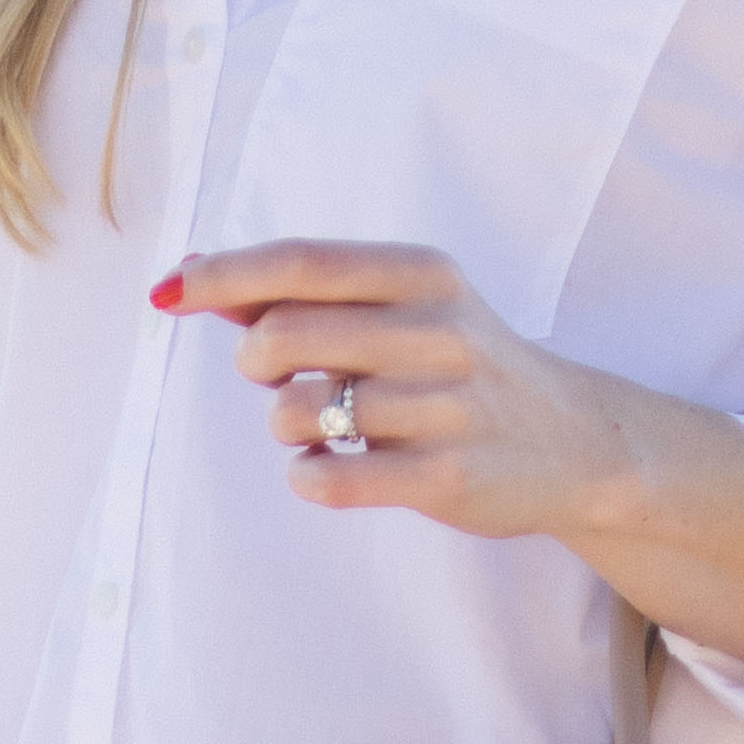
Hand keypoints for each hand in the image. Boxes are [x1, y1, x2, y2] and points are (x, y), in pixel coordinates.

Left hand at [156, 242, 743, 671]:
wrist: (575, 442)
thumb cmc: (462, 367)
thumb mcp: (404, 306)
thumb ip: (306, 290)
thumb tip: (194, 270)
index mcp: (423, 274)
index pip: (300, 264)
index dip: (223, 276)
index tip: (168, 294)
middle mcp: (439, 330)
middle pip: (284, 335)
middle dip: (256, 361)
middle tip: (278, 377)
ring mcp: (446, 407)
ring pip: (297, 413)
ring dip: (284, 427)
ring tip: (319, 429)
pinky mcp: (446, 477)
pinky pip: (329, 479)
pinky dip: (309, 478)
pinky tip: (331, 471)